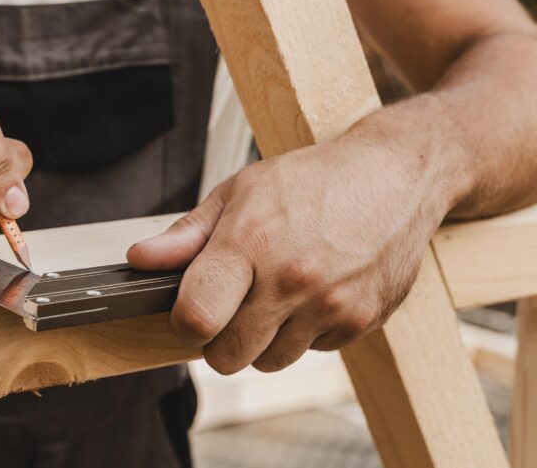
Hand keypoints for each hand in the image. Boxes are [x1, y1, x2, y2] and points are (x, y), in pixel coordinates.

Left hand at [128, 133, 453, 373]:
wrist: (396, 175)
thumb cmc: (313, 179)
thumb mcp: (240, 191)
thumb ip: (187, 234)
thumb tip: (140, 259)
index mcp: (251, 241)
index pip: (196, 319)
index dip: (185, 322)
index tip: (191, 309)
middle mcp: (291, 278)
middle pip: (228, 357)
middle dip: (220, 338)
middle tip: (232, 305)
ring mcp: (330, 304)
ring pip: (270, 361)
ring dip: (264, 339)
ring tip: (276, 294)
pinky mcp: (362, 321)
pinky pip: (314, 351)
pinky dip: (307, 332)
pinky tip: (315, 292)